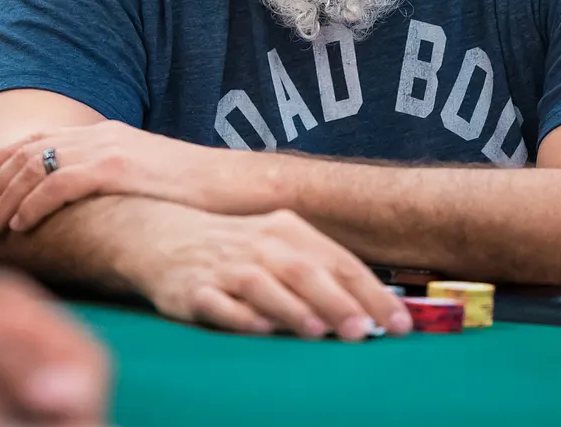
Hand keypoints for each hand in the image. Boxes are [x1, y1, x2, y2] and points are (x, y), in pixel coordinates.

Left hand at [0, 122, 232, 235]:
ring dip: (6, 197)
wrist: (229, 182)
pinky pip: (58, 185)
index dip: (8, 158)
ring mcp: (108, 150)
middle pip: (31, 153)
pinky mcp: (115, 169)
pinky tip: (21, 223)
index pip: (44, 140)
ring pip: (36, 168)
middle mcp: (101, 136)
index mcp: (107, 135)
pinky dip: (33, 203)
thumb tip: (90, 203)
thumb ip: (114, 180)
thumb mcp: (145, 177)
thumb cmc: (193, 190)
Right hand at [127, 204, 409, 340]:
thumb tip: (370, 310)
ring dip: (292, 308)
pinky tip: (260, 329)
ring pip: (262, 285)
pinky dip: (239, 316)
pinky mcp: (192, 290)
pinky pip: (218, 304)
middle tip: (365, 331)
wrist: (159, 233)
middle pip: (304, 271)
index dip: (372, 293)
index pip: (338, 261)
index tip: (401, 324)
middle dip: (337, 301)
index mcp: (287, 230)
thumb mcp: (278, 245)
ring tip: (319, 331)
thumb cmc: (235, 247)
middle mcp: (259, 244)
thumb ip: (320, 273)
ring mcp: (224, 266)